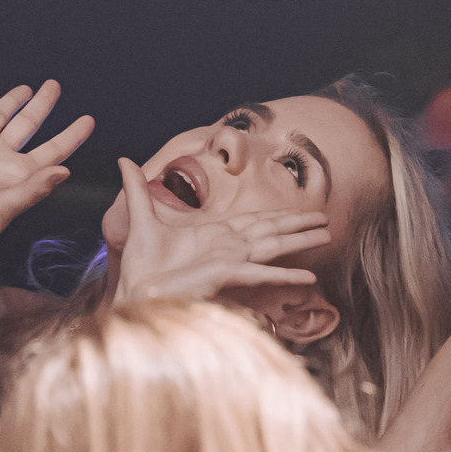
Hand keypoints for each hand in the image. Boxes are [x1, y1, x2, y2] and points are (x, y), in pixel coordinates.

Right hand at [0, 82, 94, 255]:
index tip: (90, 120)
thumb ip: (35, 188)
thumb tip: (65, 171)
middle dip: (42, 104)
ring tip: (25, 89)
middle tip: (55, 85)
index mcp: (17, 172)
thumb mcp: (5, 206)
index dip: (72, 135)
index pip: (52, 149)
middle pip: (26, 124)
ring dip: (9, 102)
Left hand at [112, 158, 330, 303]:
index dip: (278, 217)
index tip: (299, 211)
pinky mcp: (227, 275)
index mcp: (215, 236)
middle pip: (273, 232)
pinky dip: (286, 275)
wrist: (134, 291)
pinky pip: (262, 273)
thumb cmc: (140, 265)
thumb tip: (123, 160)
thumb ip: (137, 188)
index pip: (255, 223)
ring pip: (274, 246)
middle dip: (299, 225)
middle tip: (326, 220)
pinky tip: (309, 277)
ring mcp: (231, 262)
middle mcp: (229, 249)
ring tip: (327, 235)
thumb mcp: (140, 218)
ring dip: (300, 241)